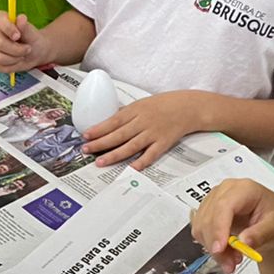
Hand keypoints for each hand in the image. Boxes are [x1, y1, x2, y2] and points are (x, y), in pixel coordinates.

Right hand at [0, 11, 48, 73]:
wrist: (35, 54)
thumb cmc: (32, 41)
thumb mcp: (32, 34)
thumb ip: (25, 27)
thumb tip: (21, 18)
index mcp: (3, 21)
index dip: (7, 27)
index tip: (18, 35)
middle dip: (17, 49)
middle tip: (27, 49)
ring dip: (15, 59)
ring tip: (22, 55)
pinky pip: (0, 66)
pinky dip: (12, 66)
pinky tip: (17, 61)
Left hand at [82, 91, 199, 169]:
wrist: (188, 107)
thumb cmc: (164, 104)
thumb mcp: (142, 104)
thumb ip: (126, 114)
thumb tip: (108, 123)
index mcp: (136, 110)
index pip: (113, 121)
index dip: (98, 129)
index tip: (85, 135)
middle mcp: (143, 122)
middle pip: (118, 134)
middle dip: (100, 143)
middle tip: (86, 150)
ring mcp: (153, 133)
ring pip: (131, 146)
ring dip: (114, 155)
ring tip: (100, 162)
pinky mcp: (163, 143)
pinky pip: (150, 155)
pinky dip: (141, 162)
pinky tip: (130, 169)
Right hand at [190, 178, 273, 271]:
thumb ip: (260, 234)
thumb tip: (244, 241)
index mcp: (244, 189)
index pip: (223, 206)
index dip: (218, 228)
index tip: (219, 249)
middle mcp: (226, 192)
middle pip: (209, 218)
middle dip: (217, 245)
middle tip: (230, 264)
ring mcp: (215, 201)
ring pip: (202, 227)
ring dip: (213, 249)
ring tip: (232, 260)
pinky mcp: (209, 214)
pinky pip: (201, 232)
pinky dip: (211, 247)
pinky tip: (226, 253)